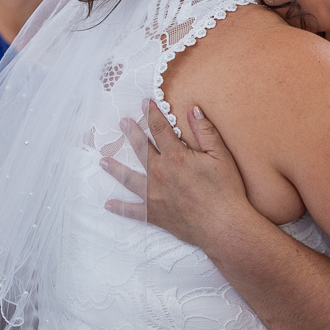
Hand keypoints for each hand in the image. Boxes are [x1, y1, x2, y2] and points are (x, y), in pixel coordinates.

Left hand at [101, 100, 251, 246]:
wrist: (223, 226)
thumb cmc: (226, 190)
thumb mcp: (221, 156)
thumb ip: (205, 131)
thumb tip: (192, 109)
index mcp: (175, 156)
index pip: (160, 129)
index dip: (152, 114)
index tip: (145, 103)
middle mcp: (159, 173)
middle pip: (140, 149)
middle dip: (131, 133)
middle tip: (123, 123)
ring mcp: (154, 195)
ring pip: (129, 178)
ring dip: (115, 168)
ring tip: (103, 161)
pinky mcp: (155, 214)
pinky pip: (132, 211)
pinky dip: (120, 207)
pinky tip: (109, 204)